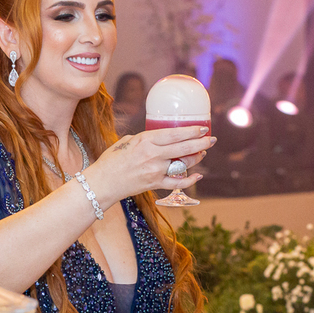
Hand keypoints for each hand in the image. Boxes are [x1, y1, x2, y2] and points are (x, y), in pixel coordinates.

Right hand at [82, 126, 214, 203]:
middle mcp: (153, 155)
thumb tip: (159, 138)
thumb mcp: (127, 141)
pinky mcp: (155, 184)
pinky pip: (177, 183)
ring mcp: (155, 171)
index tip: (202, 128)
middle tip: (211, 139)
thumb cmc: (111, 160)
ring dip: (196, 158)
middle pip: (183, 148)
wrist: (102, 182)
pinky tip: (197, 176)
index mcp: (145, 141)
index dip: (191, 131)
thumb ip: (145, 139)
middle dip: (201, 143)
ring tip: (202, 153)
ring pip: (183, 165)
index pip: (174, 134)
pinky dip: (189, 180)